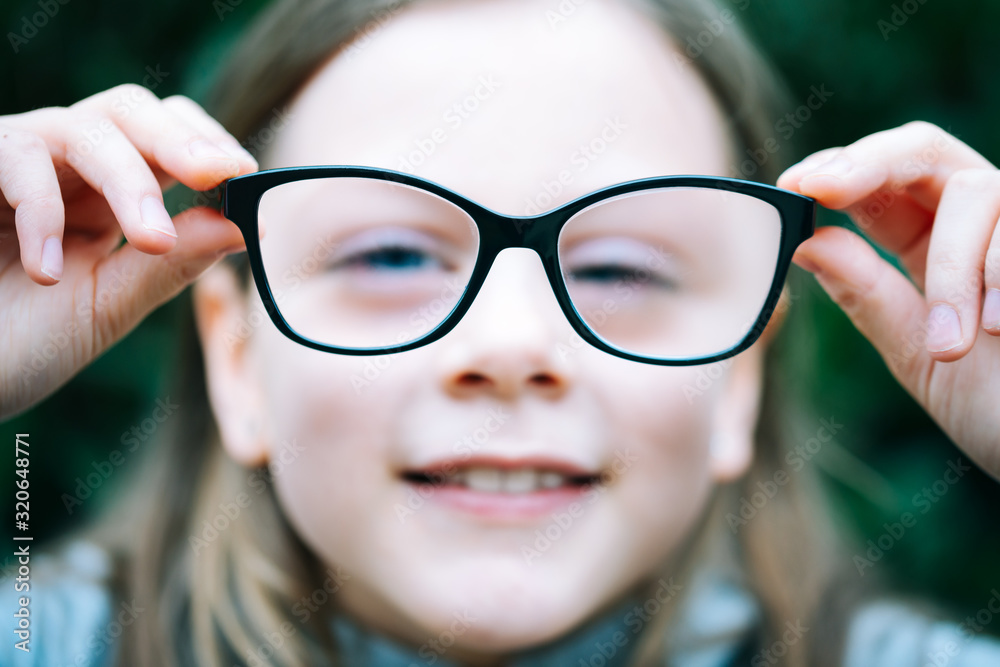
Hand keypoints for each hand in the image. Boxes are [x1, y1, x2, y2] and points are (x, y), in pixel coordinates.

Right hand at [0, 84, 257, 420]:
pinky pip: (16, 155)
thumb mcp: (109, 305)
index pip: (169, 138)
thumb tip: (249, 221)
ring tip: (151, 242)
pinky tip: (46, 271)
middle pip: (132, 110)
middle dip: (181, 139)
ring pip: (85, 127)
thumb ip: (173, 264)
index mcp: (109, 196)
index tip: (246, 177)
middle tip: (219, 172)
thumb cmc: (19, 343)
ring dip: (130, 182)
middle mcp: (65, 167)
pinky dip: (41, 208)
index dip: (210, 147)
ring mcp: (15, 161)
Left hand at [777, 121, 999, 478]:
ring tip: (951, 345)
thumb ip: (869, 297)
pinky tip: (998, 328)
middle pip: (923, 150)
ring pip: (974, 190)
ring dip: (950, 270)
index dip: (836, 171)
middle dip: (867, 163)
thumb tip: (807, 241)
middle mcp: (982, 225)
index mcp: (936, 246)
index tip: (793, 186)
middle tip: (822, 189)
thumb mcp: (920, 356)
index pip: (881, 184)